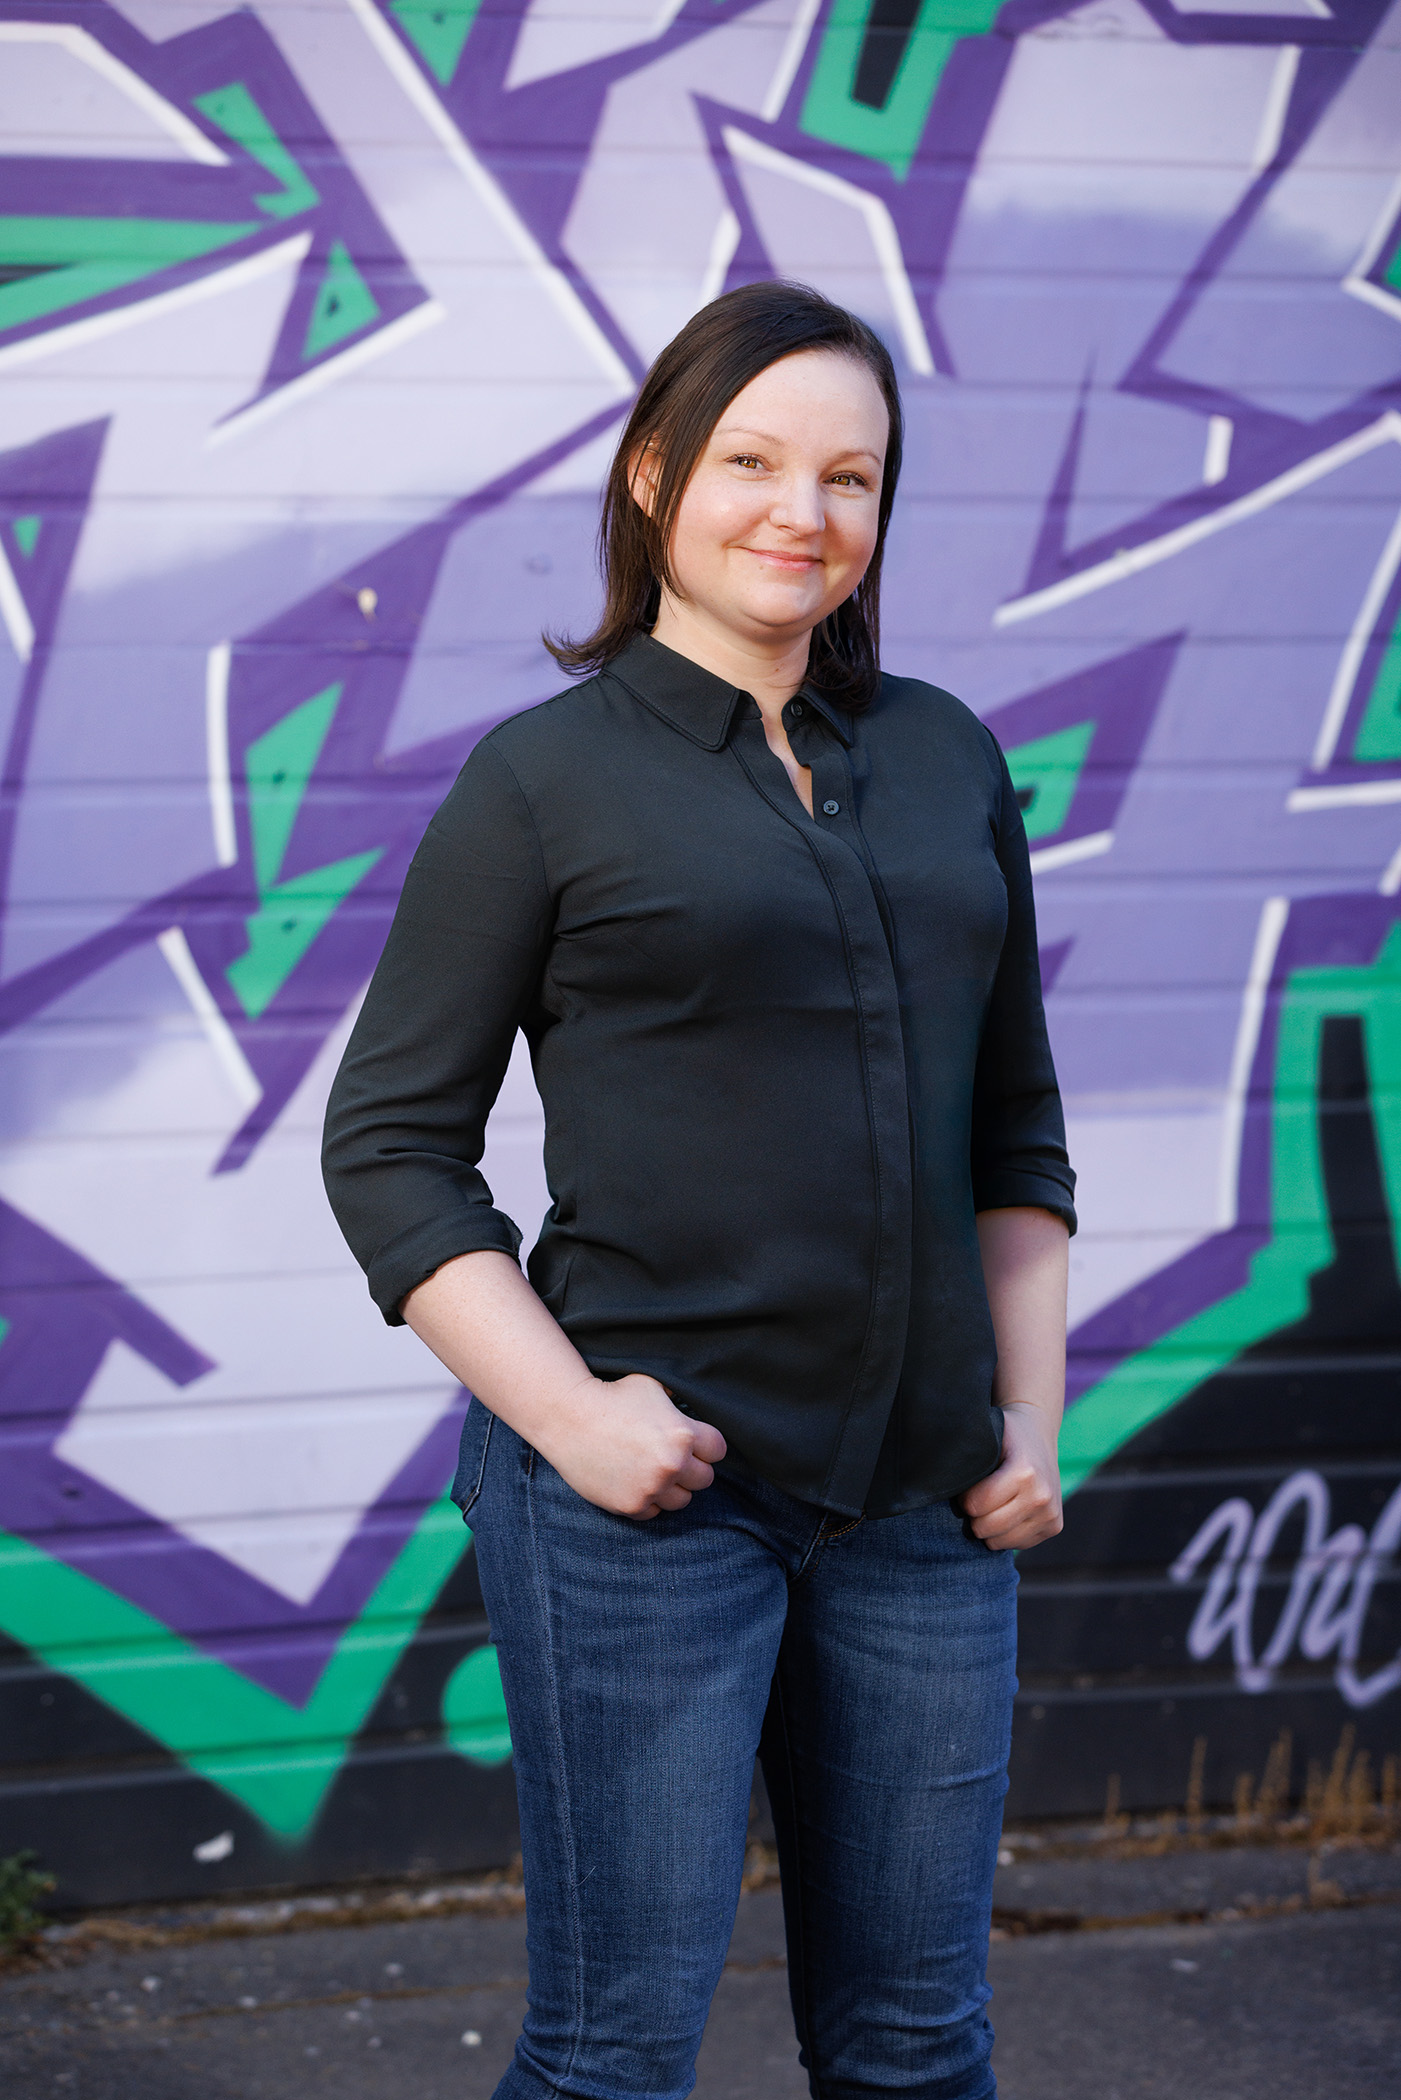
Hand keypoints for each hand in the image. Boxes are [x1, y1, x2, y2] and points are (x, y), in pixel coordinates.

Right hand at [536, 1371, 726, 1520]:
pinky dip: (647, 1500)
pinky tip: (634, 1481)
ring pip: (682, 1500)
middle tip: (671, 1457)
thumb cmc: (612, 1395)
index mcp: (683, 1434)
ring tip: (653, 1471)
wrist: (569, 1417)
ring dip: (672, 1488)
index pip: (719, 1450)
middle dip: (691, 1468)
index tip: (694, 1442)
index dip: (706, 1445)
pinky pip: (653, 1512)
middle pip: (705, 1479)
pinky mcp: (630, 1505)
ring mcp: (651, 1488)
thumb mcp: (653, 1385)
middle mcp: (672, 1464)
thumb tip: (696, 1401)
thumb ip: (678, 1400)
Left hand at [959, 1401, 1061, 1550]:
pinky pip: (1016, 1544)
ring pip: (999, 1541)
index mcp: (1024, 1472)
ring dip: (989, 1526)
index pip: (976, 1505)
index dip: (963, 1497)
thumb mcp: (984, 1438)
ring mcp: (1051, 1514)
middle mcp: (1042, 1496)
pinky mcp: (1055, 1526)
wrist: (1037, 1432)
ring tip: (992, 1503)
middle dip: (974, 1515)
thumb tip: (930, 1483)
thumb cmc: (1002, 1435)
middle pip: (986, 1527)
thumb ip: (965, 1461)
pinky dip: (1005, 1532)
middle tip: (977, 1496)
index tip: (967, 1485)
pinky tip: (1008, 1510)